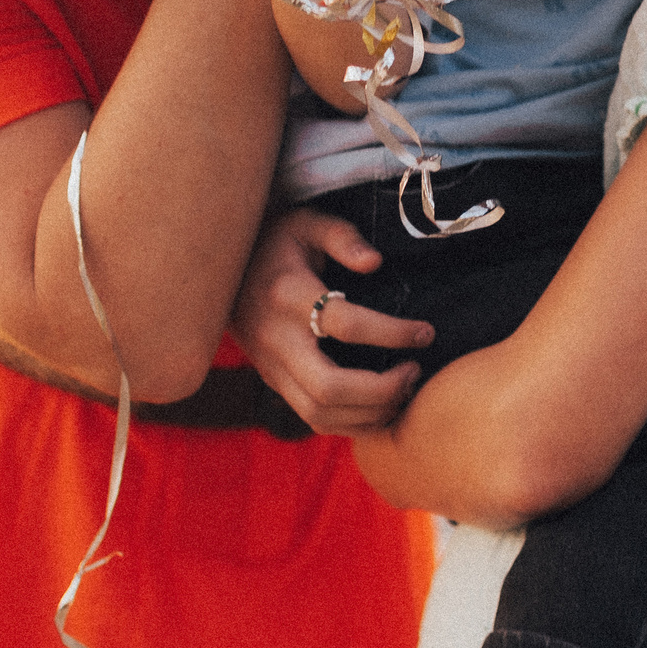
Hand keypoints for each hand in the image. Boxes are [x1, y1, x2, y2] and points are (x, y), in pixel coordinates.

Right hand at [232, 206, 434, 434]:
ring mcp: (272, 367)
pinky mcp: (274, 382)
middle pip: (328, 387)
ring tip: (404, 390)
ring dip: (370, 413)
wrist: (221, 272)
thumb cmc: (277, 243)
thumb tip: (374, 262)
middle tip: (415, 372)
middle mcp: (277, 339)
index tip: (425, 333)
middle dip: (381, 390)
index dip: (391, 333)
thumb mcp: (308, 224)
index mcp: (288, 295)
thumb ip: (343, 237)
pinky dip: (351, 423)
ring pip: (319, 413)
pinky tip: (381, 406)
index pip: (344, 325)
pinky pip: (312, 418)